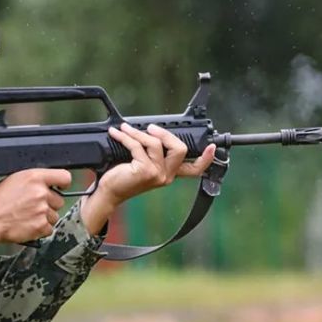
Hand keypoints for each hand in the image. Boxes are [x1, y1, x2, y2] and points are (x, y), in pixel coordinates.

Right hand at [0, 169, 71, 245]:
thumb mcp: (13, 180)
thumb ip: (33, 180)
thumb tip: (46, 183)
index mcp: (34, 177)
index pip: (64, 177)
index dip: (63, 183)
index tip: (60, 187)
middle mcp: (41, 193)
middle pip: (59, 200)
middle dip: (49, 204)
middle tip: (33, 206)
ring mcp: (42, 210)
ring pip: (54, 215)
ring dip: (45, 217)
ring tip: (29, 216)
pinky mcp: (41, 226)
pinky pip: (49, 228)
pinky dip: (41, 229)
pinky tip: (28, 224)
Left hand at [80, 123, 215, 234]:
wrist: (108, 193)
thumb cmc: (123, 177)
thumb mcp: (143, 164)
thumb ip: (153, 152)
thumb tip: (153, 130)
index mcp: (170, 174)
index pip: (194, 169)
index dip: (206, 159)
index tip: (212, 147)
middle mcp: (167, 176)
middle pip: (179, 149)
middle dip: (166, 133)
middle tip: (151, 128)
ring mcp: (157, 175)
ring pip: (156, 144)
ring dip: (138, 133)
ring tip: (126, 129)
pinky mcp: (145, 172)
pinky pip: (138, 146)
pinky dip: (125, 137)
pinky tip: (117, 133)